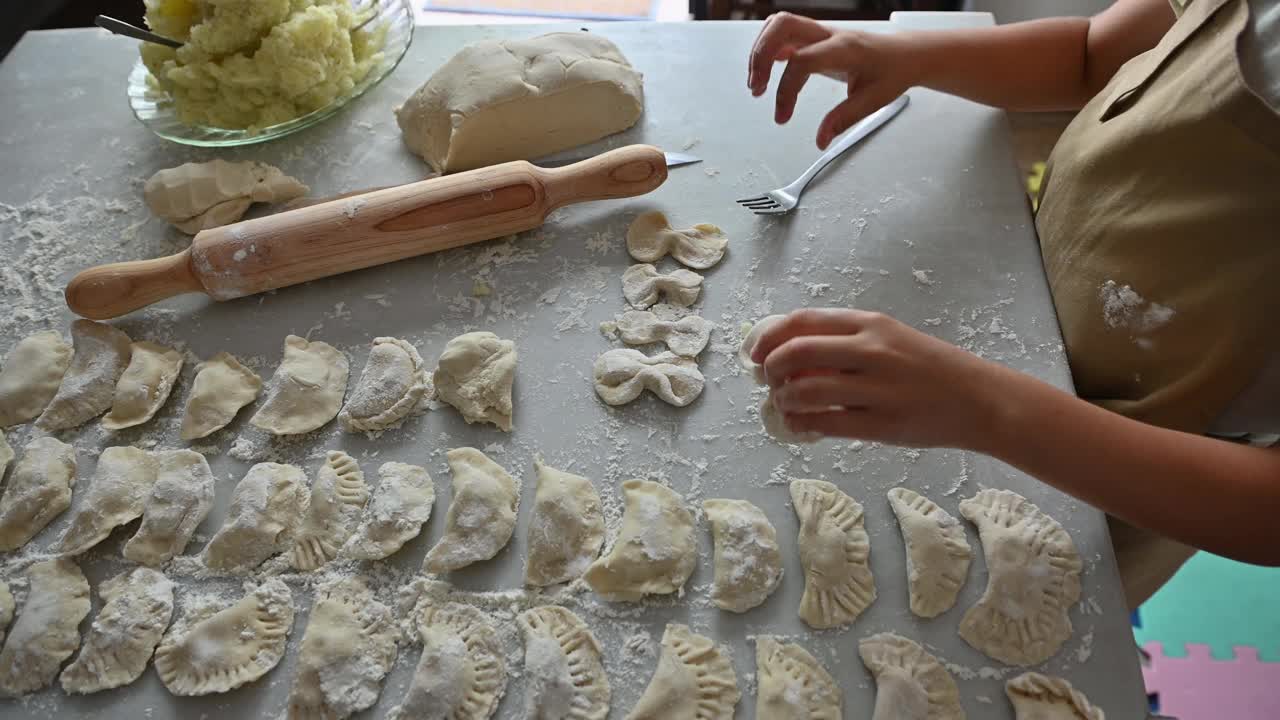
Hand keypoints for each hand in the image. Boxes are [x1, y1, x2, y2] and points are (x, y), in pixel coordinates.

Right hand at [748, 12, 917, 147]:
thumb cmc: (893, 71)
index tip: (783, 115)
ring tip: (758, 83)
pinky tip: (767, 71)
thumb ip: (844, 119)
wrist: (906, 54)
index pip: (802, 60)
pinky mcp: (815, 38)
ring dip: (760, 51)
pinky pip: (783, 33)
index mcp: (843, 48)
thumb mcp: (873, 101)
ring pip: (777, 25)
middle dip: (760, 56)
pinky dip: (768, 50)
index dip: (786, 89)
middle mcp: (828, 34)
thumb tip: (821, 140)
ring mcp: (820, 33)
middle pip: (781, 26)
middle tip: (757, 87)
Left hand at [750, 308, 1009, 449]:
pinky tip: (799, 424)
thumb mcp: (892, 338)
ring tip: (783, 405)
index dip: (769, 337)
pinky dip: (802, 424)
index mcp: (871, 323)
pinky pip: (826, 423)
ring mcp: (876, 388)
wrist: (980, 400)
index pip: (802, 321)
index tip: (755, 352)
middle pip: (796, 353)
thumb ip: (848, 340)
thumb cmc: (933, 368)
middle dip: (770, 369)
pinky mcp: (881, 424)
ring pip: (806, 390)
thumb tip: (792, 351)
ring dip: (783, 399)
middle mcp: (871, 350)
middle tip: (767, 381)